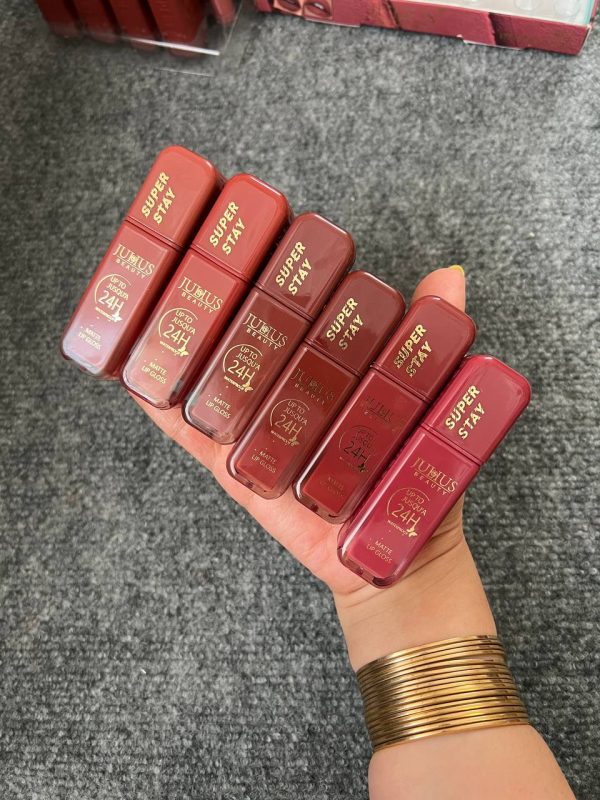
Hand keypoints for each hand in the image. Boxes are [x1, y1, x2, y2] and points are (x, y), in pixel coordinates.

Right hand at [130, 266, 484, 667]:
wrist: (394, 556)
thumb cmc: (420, 477)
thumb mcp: (438, 404)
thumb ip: (435, 344)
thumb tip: (450, 271)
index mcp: (332, 364)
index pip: (298, 300)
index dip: (273, 257)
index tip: (251, 213)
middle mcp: (288, 386)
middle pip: (246, 326)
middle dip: (216, 281)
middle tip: (188, 235)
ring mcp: (256, 424)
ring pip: (212, 369)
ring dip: (180, 329)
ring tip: (151, 282)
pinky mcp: (234, 467)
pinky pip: (190, 433)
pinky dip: (160, 403)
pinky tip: (128, 367)